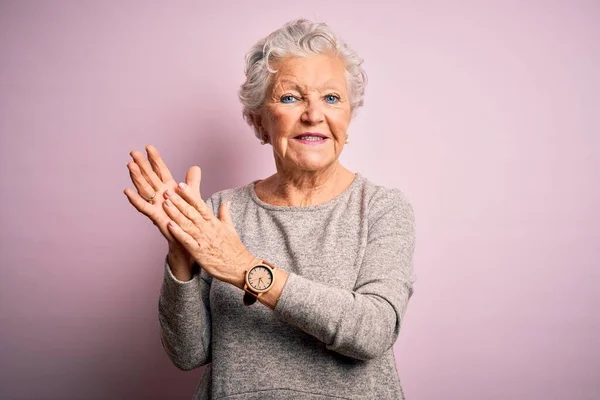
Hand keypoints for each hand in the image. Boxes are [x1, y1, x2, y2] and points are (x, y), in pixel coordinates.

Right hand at [123, 145, 198, 271]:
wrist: (189, 238)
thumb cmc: (188, 217)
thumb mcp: (192, 197)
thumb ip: (192, 182)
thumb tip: (194, 167)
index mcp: (169, 189)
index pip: (161, 171)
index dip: (155, 159)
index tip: (148, 146)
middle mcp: (160, 196)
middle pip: (149, 177)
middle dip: (142, 164)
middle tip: (133, 152)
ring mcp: (156, 205)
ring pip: (145, 189)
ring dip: (137, 177)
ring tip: (129, 166)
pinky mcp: (156, 217)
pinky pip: (144, 207)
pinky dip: (135, 200)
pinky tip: (127, 191)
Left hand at [161, 176, 258, 288]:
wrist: (240, 267)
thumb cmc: (235, 249)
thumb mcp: (231, 228)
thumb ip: (225, 214)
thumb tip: (226, 202)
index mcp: (214, 223)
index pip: (200, 205)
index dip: (190, 195)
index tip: (181, 185)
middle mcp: (208, 229)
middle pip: (191, 212)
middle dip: (179, 201)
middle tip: (167, 191)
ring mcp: (203, 240)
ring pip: (187, 224)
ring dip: (175, 214)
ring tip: (165, 204)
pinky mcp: (199, 252)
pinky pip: (187, 241)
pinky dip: (178, 233)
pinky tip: (169, 225)